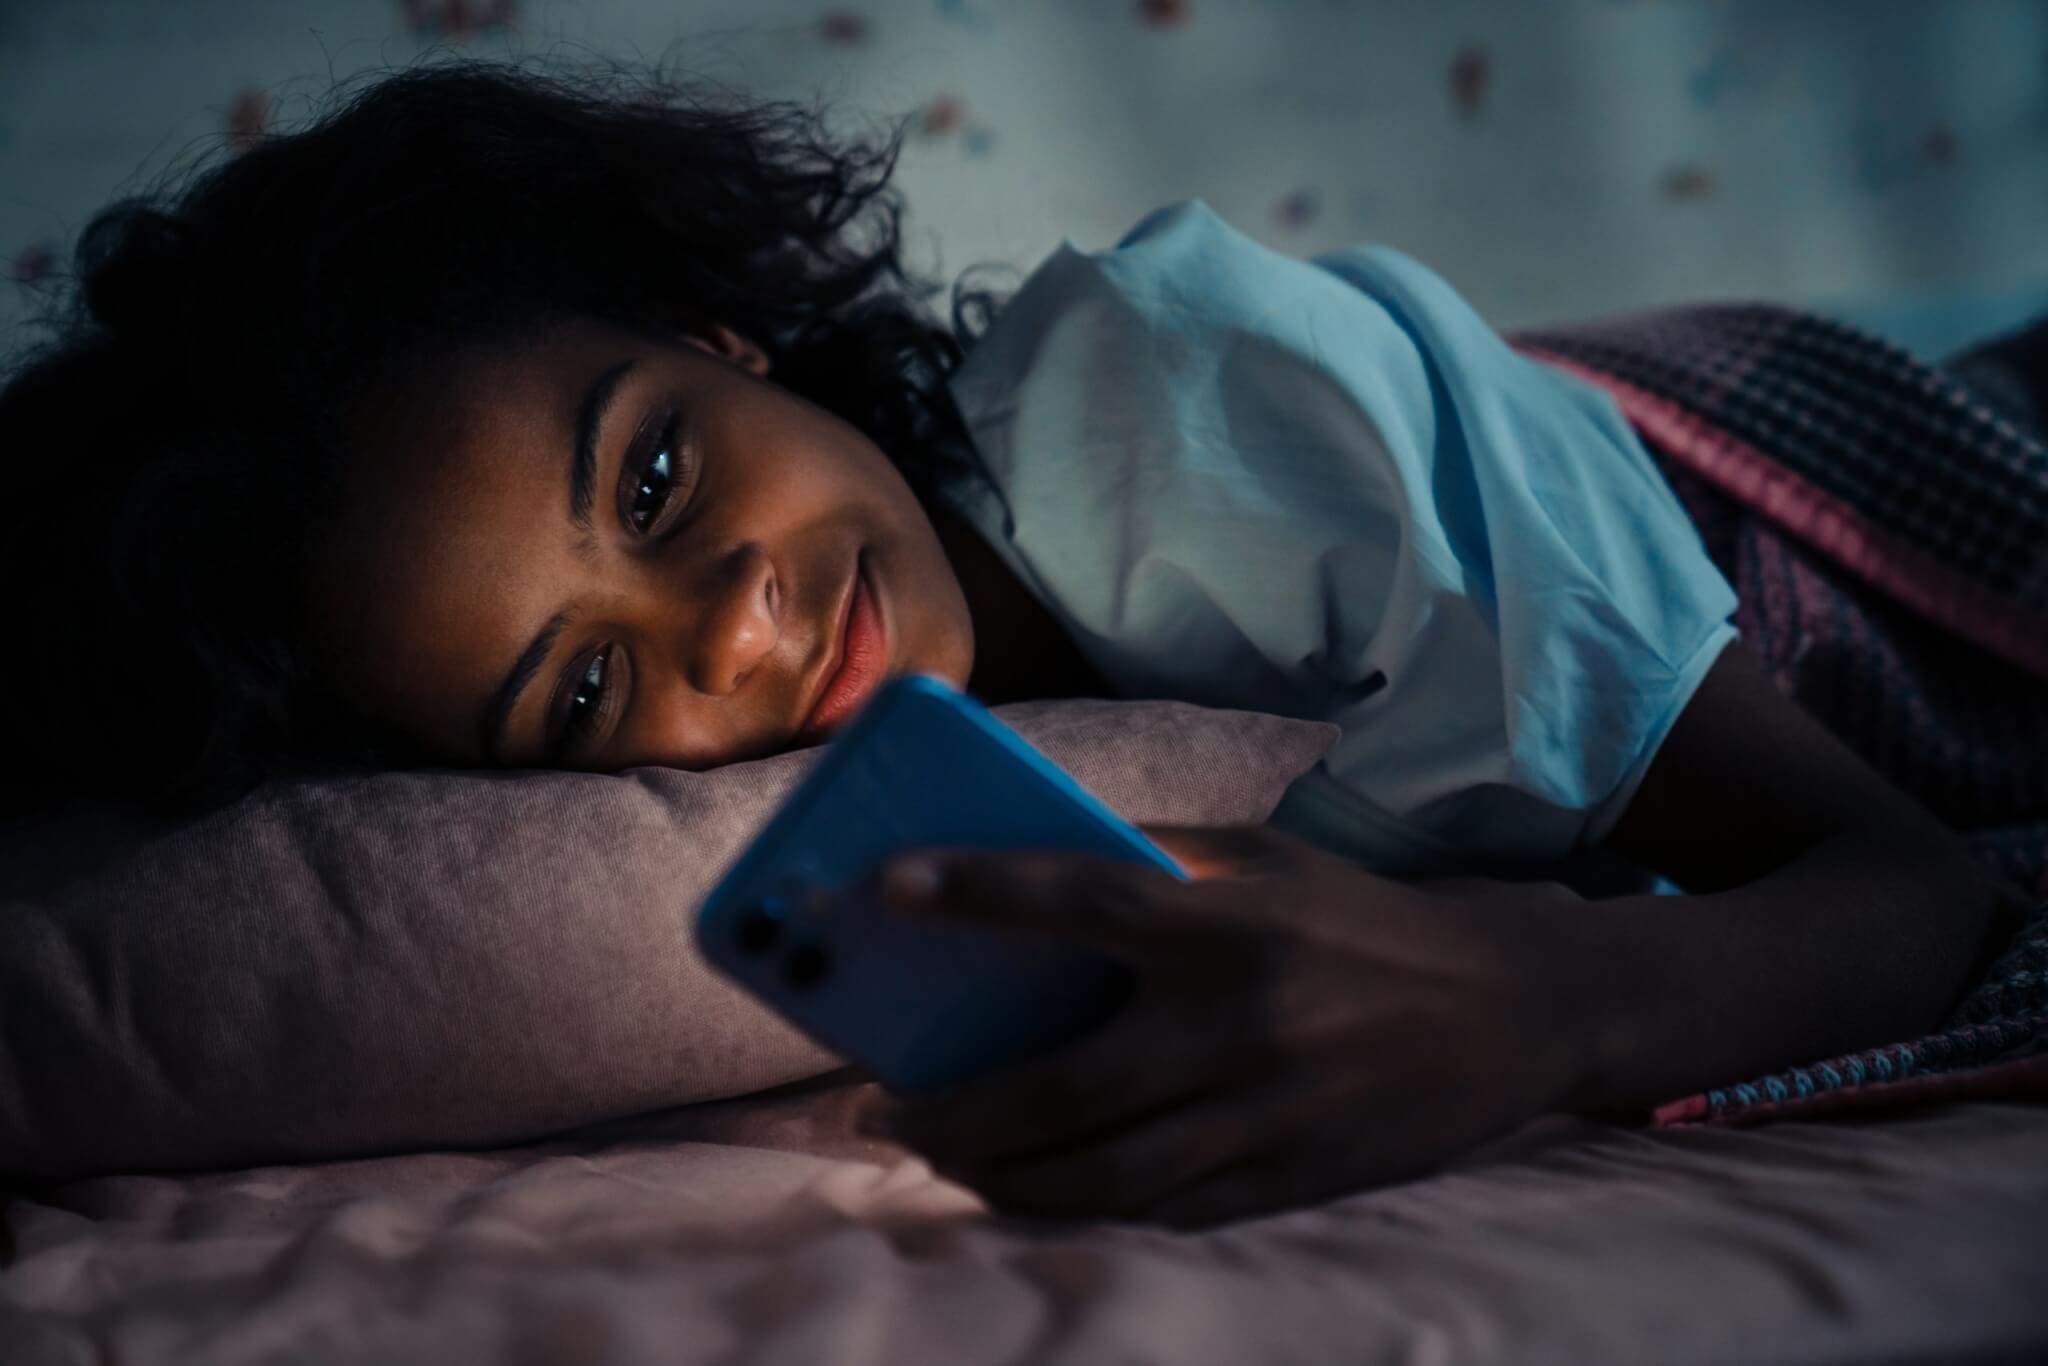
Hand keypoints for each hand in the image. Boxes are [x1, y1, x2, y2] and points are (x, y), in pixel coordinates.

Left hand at [855, 825, 1592, 1228]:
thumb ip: (1156, 861)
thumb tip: (1030, 860)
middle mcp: (1240, 1026)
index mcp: (1229, 924)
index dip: (977, 891)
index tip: (885, 885)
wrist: (1510, 1009)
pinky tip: (1029, 1190)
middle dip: (949, 1111)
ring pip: (1096, 1177)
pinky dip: (1078, 1208)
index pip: (1079, 899)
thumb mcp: (1267, 859)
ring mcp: (1264, 1118)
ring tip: (936, 1155)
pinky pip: (1157, 1213)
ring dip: (995, 1177)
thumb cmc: (1360, 920)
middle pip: (1058, 1089)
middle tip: (878, 1105)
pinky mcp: (1288, 1182)